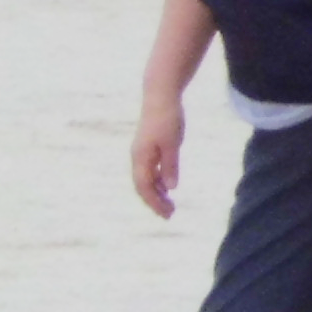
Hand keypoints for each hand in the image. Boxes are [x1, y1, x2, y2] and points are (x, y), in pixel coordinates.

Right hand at [132, 96, 183, 218]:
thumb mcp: (173, 144)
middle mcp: (138, 158)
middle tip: (169, 214)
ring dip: (156, 193)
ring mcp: (142, 153)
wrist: (160, 97)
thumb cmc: (167, 119)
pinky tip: (167, 186)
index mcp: (141, 158)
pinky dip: (157, 182)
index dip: (154, 203)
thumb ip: (170, 166)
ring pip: (146, 180)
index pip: (144, 187)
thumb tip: (171, 188)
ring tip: (169, 204)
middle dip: (154, 202)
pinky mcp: (148, 148)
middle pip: (143, 186)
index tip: (167, 214)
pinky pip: (150, 171)